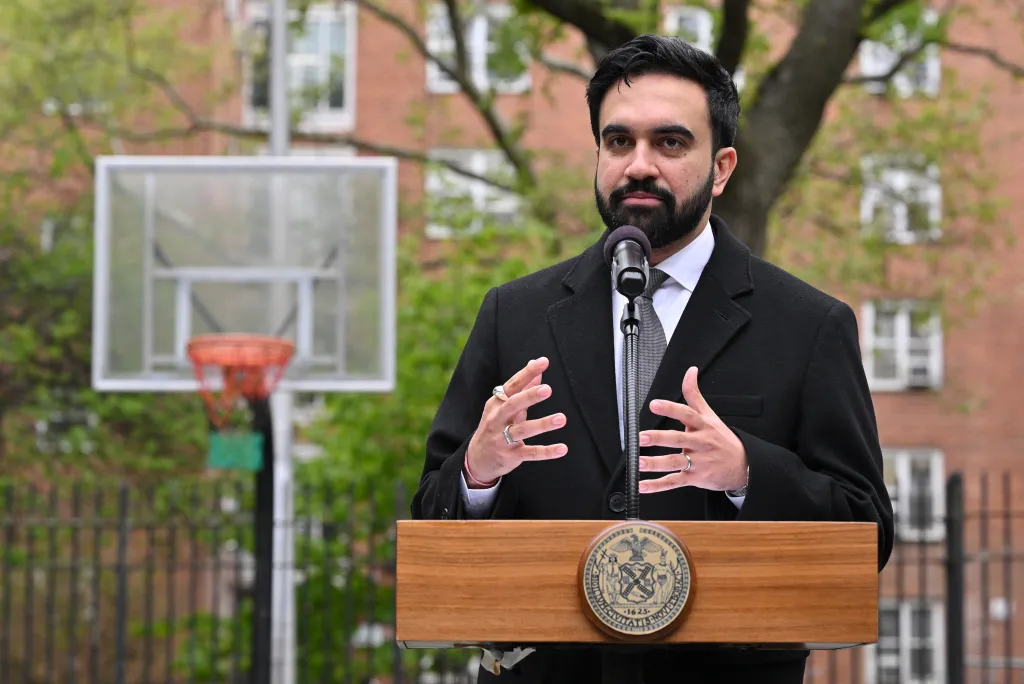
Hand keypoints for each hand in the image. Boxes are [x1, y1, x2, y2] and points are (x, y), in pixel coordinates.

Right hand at [465, 357, 567, 486]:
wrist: (477, 460)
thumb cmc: (495, 426)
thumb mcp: (504, 406)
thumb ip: (522, 387)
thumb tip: (536, 364)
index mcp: (497, 404)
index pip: (512, 385)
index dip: (527, 373)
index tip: (543, 362)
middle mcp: (497, 420)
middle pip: (513, 405)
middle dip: (530, 396)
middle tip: (548, 389)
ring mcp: (503, 439)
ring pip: (523, 430)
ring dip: (542, 424)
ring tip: (562, 418)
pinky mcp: (511, 456)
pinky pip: (530, 452)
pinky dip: (547, 452)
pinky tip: (563, 448)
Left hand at [637, 366, 747, 493]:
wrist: (743, 466)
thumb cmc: (722, 439)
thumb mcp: (711, 415)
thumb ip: (694, 394)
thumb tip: (690, 371)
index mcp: (703, 426)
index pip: (687, 414)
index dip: (671, 408)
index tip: (654, 404)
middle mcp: (700, 444)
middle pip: (679, 440)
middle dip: (660, 438)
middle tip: (642, 437)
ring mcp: (698, 462)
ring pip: (675, 462)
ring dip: (656, 464)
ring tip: (639, 463)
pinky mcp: (695, 478)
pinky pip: (674, 482)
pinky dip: (658, 485)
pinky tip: (643, 485)